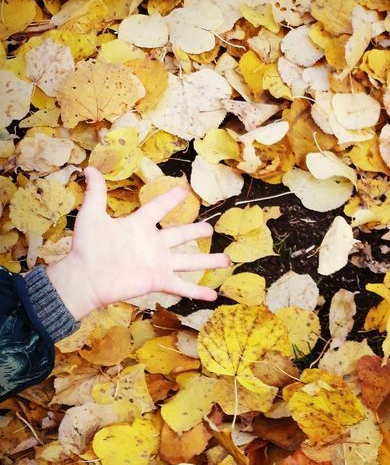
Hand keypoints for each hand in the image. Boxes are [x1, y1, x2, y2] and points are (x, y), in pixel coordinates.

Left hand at [44, 168, 231, 319]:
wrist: (88, 276)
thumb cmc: (89, 246)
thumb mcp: (92, 215)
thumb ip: (96, 194)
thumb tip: (90, 168)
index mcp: (139, 226)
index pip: (158, 208)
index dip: (170, 199)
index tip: (184, 190)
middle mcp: (153, 244)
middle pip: (181, 235)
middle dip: (196, 231)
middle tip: (210, 228)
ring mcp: (159, 263)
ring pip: (190, 261)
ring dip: (208, 261)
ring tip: (226, 259)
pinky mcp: (160, 280)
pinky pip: (183, 287)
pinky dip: (198, 292)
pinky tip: (214, 296)